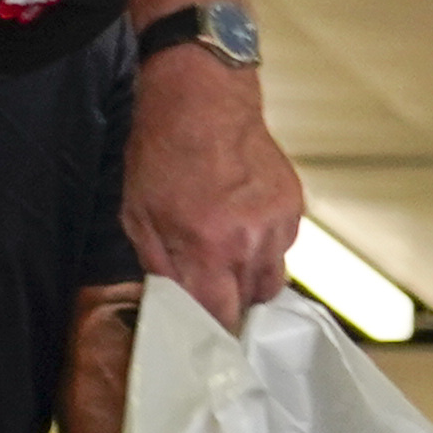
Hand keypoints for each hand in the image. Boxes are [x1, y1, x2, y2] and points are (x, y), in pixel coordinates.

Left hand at [118, 41, 302, 316]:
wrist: (202, 99)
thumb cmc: (163, 152)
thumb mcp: (138, 215)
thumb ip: (160, 267)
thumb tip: (174, 304)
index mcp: (210, 246)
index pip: (221, 316)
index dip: (210, 329)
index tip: (202, 333)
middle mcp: (251, 240)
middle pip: (252, 303)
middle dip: (230, 301)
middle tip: (211, 287)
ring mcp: (278, 222)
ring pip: (273, 278)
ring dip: (250, 275)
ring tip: (227, 251)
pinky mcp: (295, 204)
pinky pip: (284, 246)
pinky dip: (265, 245)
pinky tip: (243, 223)